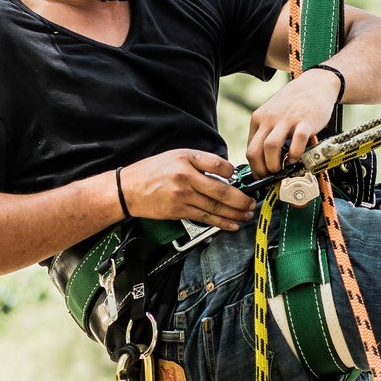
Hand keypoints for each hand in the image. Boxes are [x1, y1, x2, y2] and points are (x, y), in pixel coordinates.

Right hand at [117, 149, 254, 229]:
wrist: (128, 189)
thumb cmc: (152, 171)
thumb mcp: (176, 156)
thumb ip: (200, 162)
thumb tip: (225, 172)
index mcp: (187, 159)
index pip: (219, 165)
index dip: (233, 172)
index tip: (240, 179)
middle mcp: (186, 178)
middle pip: (222, 191)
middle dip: (241, 200)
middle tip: (252, 203)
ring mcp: (183, 197)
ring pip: (216, 208)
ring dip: (235, 213)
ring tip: (247, 215)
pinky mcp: (179, 211)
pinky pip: (205, 218)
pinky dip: (221, 223)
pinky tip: (232, 224)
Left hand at [247, 68, 343, 173]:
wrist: (316, 83)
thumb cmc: (295, 101)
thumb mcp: (273, 113)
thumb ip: (268, 132)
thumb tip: (265, 158)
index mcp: (259, 118)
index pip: (250, 149)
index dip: (255, 167)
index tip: (262, 176)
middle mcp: (270, 118)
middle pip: (255, 151)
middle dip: (261, 170)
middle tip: (270, 177)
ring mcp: (287, 119)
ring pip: (270, 147)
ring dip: (274, 165)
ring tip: (281, 171)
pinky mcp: (305, 121)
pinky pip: (297, 142)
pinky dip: (295, 155)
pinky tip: (297, 158)